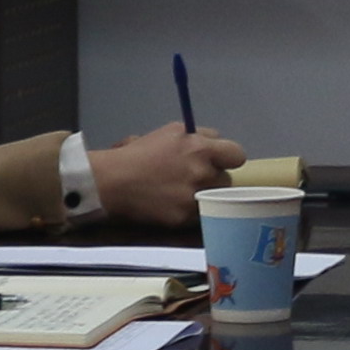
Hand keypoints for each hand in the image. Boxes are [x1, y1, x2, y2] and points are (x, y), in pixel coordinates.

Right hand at [86, 122, 247, 230]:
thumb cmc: (138, 154)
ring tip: (184, 192)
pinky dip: (191, 211)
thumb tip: (215, 142)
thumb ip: (199, 136)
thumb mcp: (171, 132)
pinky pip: (199, 214)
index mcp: (200, 148)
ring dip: (205, 195)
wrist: (113, 181)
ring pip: (215, 198)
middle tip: (196, 177)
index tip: (221, 161)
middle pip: (227, 179)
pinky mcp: (184, 217)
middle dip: (214, 177)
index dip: (228, 159)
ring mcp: (194, 196)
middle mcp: (202, 172)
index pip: (236, 155)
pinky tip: (175, 204)